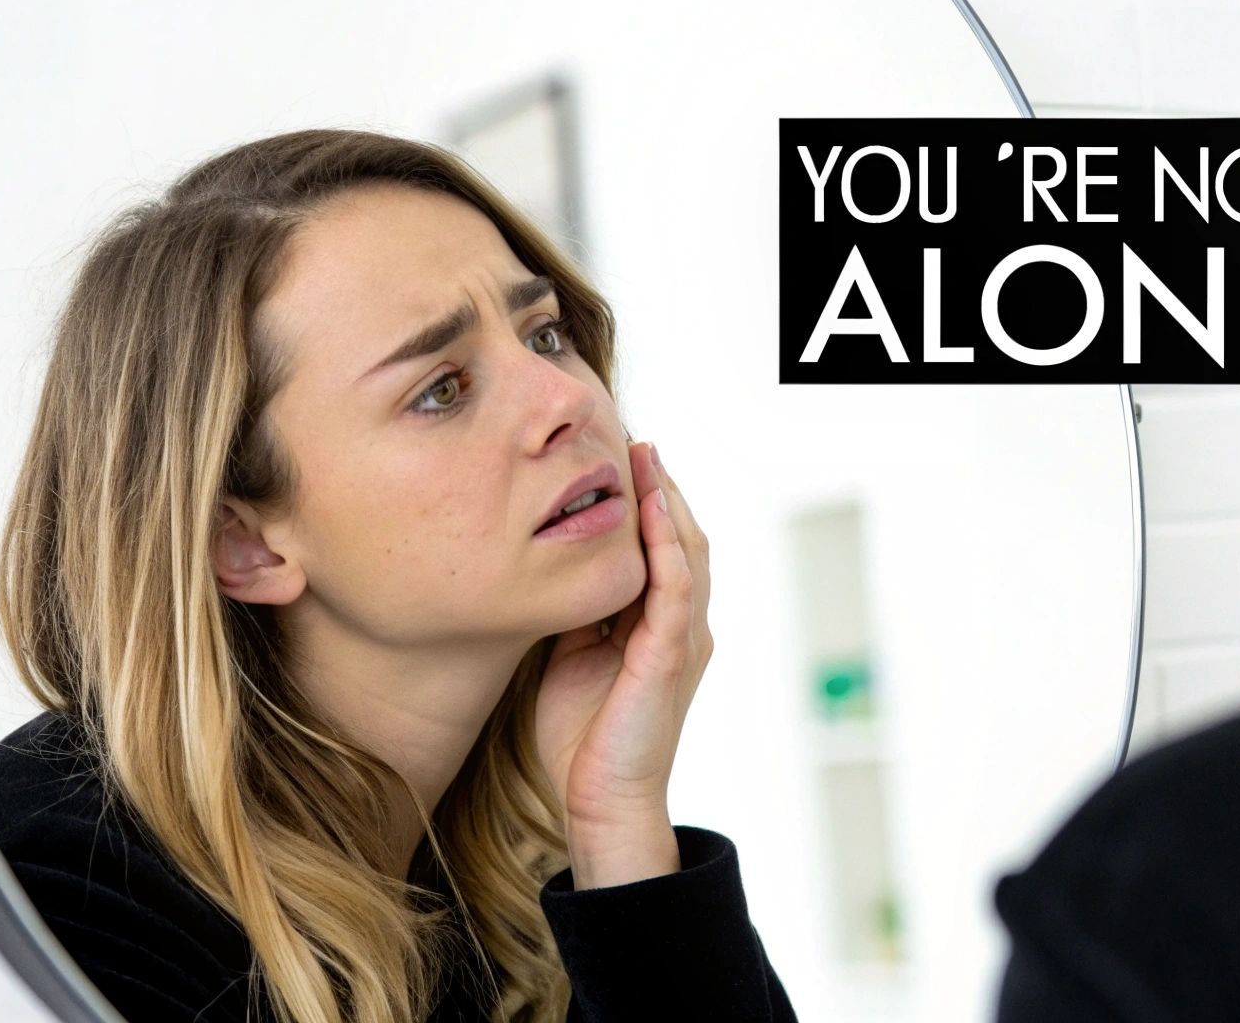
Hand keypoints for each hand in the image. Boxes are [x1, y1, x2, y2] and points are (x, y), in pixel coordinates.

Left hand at [534, 440, 712, 886]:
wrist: (599, 800)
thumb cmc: (581, 737)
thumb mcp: (569, 655)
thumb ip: (575, 612)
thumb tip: (552, 568)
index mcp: (658, 626)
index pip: (660, 548)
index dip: (644, 502)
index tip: (618, 458)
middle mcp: (680, 625)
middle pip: (682, 537)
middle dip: (660, 486)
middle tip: (635, 440)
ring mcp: (682, 638)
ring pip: (687, 551)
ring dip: (667, 501)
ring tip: (647, 457)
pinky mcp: (670, 655)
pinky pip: (676, 587)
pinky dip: (667, 544)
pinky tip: (652, 510)